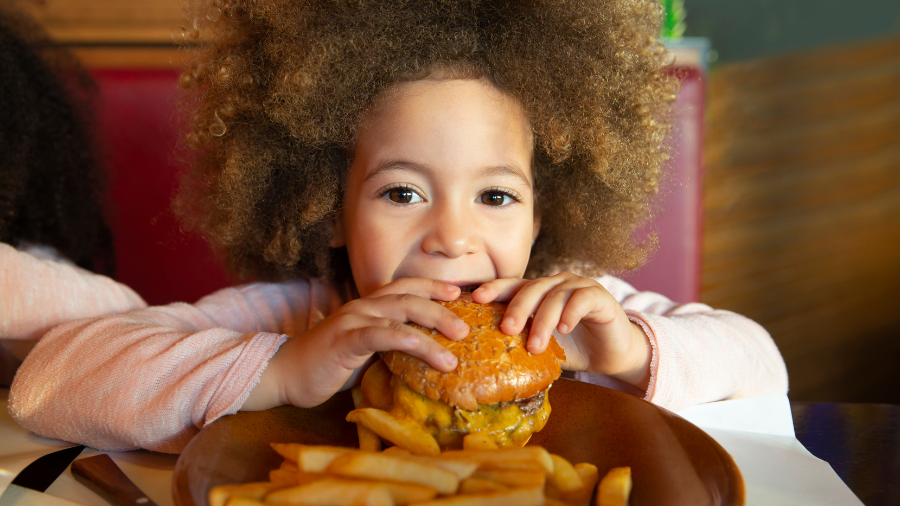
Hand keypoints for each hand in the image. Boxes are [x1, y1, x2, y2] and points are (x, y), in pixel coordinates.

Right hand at [242, 279, 467, 409]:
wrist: (285, 374)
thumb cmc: (328, 365)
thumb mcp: (365, 352)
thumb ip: (389, 345)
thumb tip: (423, 353)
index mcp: (369, 306)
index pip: (406, 288)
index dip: (433, 287)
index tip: (460, 293)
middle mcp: (363, 306)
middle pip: (410, 298)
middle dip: (442, 309)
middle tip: (467, 327)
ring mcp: (353, 320)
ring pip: (400, 314)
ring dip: (432, 326)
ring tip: (456, 346)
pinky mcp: (344, 340)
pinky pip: (379, 335)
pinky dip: (404, 338)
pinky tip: (423, 346)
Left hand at [472, 272, 650, 390]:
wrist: (612, 354)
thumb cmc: (574, 348)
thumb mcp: (542, 346)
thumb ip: (521, 344)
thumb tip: (487, 358)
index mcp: (538, 292)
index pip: (513, 285)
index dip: (495, 289)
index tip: (476, 299)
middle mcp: (556, 284)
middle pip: (531, 288)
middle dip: (517, 309)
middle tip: (507, 329)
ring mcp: (578, 286)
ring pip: (555, 296)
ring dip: (543, 321)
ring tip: (536, 346)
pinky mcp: (599, 296)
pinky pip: (581, 299)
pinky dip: (571, 313)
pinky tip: (564, 329)